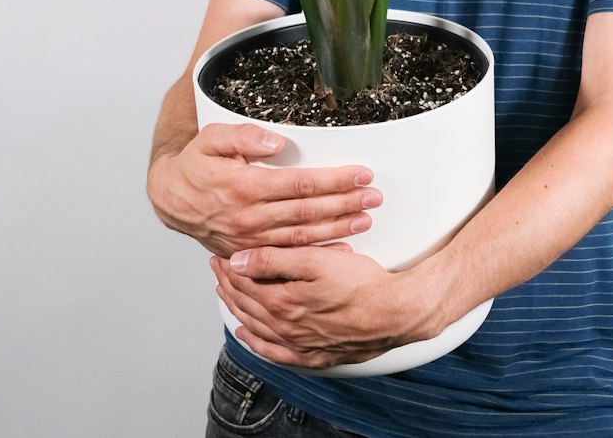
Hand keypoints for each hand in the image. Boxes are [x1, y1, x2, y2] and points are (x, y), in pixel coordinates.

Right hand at [146, 124, 382, 256]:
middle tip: (374, 197)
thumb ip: (245, 137)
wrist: (171, 199)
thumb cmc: (195, 164)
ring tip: (366, 220)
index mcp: (246, 187)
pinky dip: (317, 255)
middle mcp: (251, 218)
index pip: (301, 184)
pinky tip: (339, 250)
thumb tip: (277, 142)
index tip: (360, 174)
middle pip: (308, 212)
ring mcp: (251, 240)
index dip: (334, 180)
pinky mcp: (251, 253)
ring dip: (337, 229)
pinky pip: (289, 257)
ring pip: (303, 237)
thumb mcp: (212, 138)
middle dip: (345, 203)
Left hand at [212, 243, 440, 367]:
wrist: (394, 313)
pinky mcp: (314, 355)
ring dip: (238, 310)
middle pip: (247, 306)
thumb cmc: (361, 284)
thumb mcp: (316, 260)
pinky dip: (256, 344)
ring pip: (256, 328)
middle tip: (218, 271)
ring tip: (227, 296)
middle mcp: (286, 329)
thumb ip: (274, 260)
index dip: (229, 268)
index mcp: (283, 303)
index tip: (219, 256)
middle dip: (229, 286)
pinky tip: (249, 337)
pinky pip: (274, 353)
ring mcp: (299, 345)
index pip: (244, 284)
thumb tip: (239, 261)